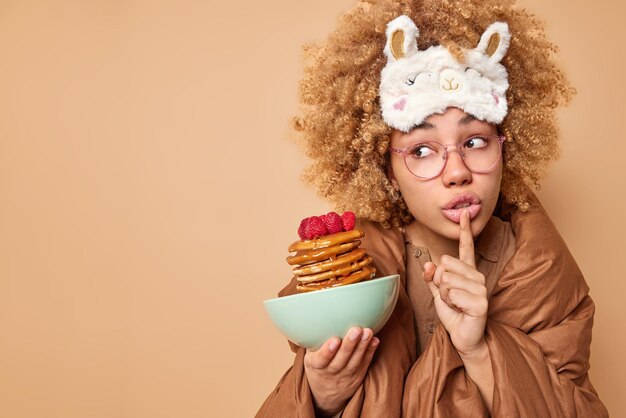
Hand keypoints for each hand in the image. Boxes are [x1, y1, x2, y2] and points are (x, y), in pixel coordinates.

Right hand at [304, 327, 378, 416]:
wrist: (325, 393)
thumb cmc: (318, 365)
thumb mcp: (309, 355)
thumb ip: (313, 340)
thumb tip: (316, 314)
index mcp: (315, 366)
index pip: (320, 360)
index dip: (327, 351)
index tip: (335, 340)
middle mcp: (330, 373)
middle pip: (340, 360)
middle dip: (349, 345)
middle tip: (356, 330)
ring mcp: (345, 376)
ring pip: (354, 362)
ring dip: (362, 346)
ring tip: (368, 332)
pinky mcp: (357, 377)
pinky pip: (364, 364)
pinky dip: (370, 352)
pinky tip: (375, 340)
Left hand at [423, 209, 487, 355]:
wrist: (464, 337)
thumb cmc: (453, 314)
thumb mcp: (438, 294)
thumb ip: (432, 278)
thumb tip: (428, 264)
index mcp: (467, 271)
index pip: (466, 247)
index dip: (464, 230)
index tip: (464, 213)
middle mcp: (476, 276)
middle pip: (444, 265)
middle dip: (439, 283)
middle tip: (449, 297)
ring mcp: (481, 287)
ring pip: (446, 279)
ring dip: (444, 295)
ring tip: (455, 304)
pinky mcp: (481, 301)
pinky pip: (452, 293)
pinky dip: (450, 303)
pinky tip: (460, 310)